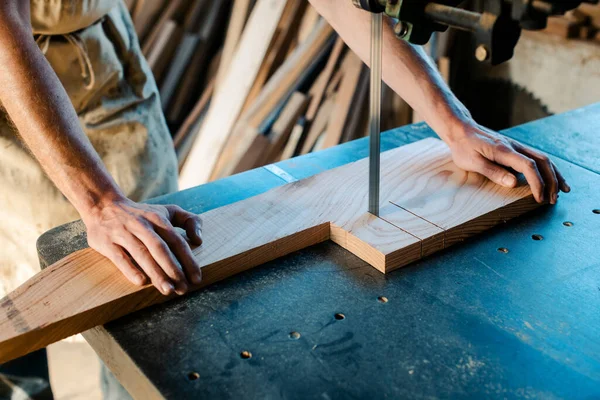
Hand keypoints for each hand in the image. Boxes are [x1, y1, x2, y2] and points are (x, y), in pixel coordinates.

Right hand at [83, 198, 202, 295]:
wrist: (101, 205)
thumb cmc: (141, 214)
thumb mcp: (166, 211)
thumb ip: (189, 221)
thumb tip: (199, 240)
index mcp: (158, 219)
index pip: (176, 241)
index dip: (188, 260)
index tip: (196, 278)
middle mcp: (141, 225)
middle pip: (160, 248)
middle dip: (173, 269)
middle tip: (183, 289)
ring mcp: (123, 233)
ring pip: (142, 254)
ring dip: (155, 273)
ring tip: (167, 290)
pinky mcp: (106, 242)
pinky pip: (120, 257)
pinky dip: (130, 269)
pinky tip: (141, 282)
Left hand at [446, 122, 569, 203]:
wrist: (461, 130)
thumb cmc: (464, 147)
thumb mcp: (472, 162)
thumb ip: (493, 172)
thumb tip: (514, 183)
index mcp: (504, 151)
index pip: (528, 166)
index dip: (537, 183)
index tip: (539, 198)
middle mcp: (515, 147)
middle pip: (542, 161)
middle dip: (551, 181)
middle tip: (553, 199)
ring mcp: (516, 147)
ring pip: (543, 159)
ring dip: (554, 175)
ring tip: (562, 191)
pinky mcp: (515, 149)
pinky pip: (537, 158)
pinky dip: (548, 169)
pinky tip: (552, 178)